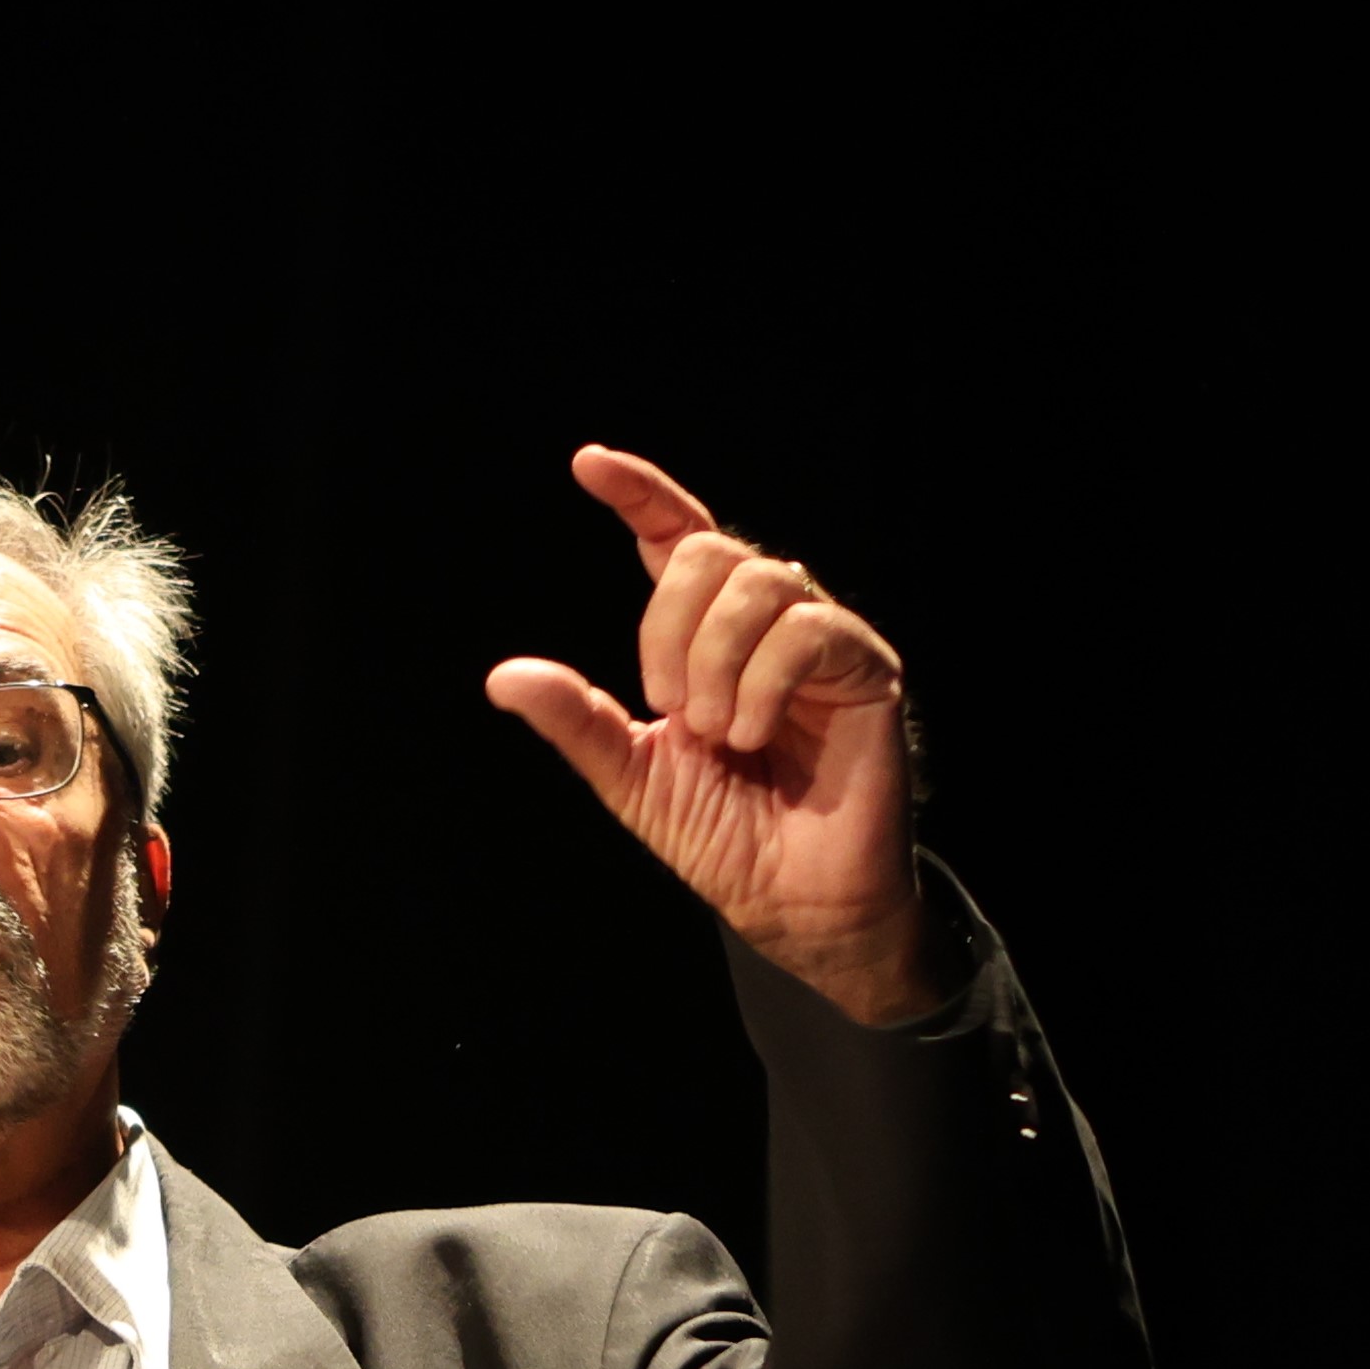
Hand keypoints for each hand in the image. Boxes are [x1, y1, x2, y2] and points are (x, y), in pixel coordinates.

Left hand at [486, 446, 941, 1026]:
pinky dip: (761, 684)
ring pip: (759, 581)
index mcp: (708, 636)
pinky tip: (754, 734)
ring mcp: (822, 639)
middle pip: (708, 552)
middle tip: (669, 710)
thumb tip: (503, 677)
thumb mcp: (631, 775)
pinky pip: (807, 630)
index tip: (586, 464)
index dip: (638, 492)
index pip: (676, 539)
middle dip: (667, 629)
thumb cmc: (725, 837)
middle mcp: (768, 622)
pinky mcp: (866, 668)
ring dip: (714, 664)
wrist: (791, 904)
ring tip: (718, 735)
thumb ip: (576, 721)